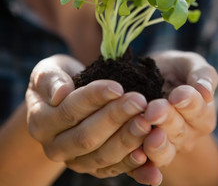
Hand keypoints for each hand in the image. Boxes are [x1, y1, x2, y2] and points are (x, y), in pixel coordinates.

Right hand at [26, 55, 150, 178]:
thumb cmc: (59, 80)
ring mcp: (76, 161)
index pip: (70, 111)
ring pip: (102, 157)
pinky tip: (152, 165)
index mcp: (41, 122)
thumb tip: (60, 93)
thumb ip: (49, 79)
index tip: (118, 87)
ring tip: (148, 123)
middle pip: (87, 136)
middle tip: (139, 102)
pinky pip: (115, 171)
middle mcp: (55, 147)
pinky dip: (135, 170)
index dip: (94, 98)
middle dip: (115, 118)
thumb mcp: (48, 71)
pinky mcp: (95, 169)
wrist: (63, 100)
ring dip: (127, 141)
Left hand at [128, 51, 217, 184]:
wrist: (150, 78)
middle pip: (179, 131)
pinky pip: (144, 163)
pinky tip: (135, 154)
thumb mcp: (190, 64)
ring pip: (164, 151)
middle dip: (166, 120)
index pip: (198, 111)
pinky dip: (140, 162)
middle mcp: (187, 134)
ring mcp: (167, 146)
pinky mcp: (146, 152)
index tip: (177, 95)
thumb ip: (201, 75)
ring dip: (155, 145)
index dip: (188, 104)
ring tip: (147, 134)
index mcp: (202, 114)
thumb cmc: (175, 70)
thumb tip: (206, 92)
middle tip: (153, 110)